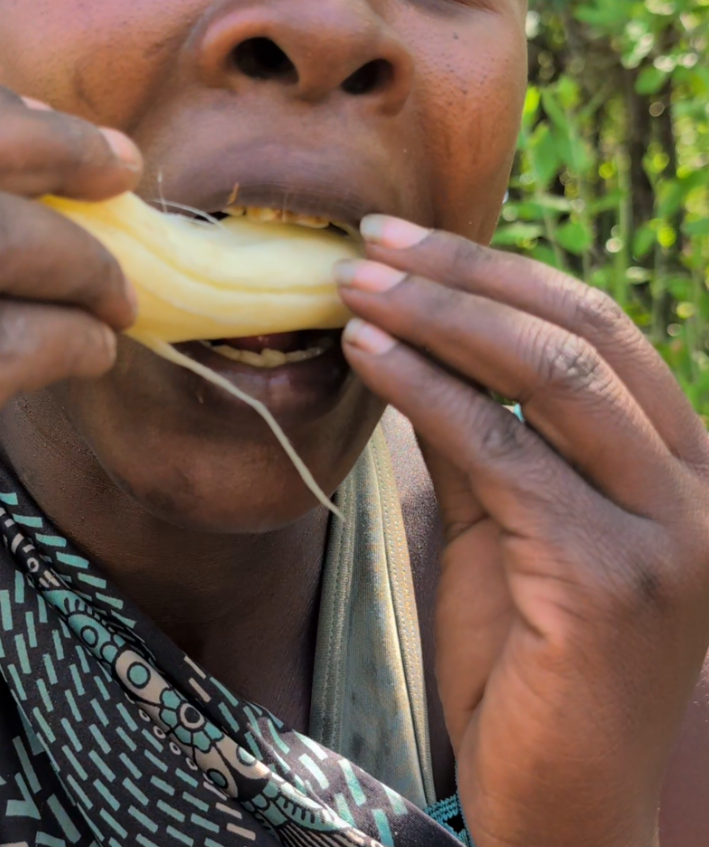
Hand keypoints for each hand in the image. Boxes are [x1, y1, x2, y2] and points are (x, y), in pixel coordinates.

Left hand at [335, 222, 708, 846]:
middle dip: (466, 275)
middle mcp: (693, 490)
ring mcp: (665, 535)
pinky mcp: (610, 581)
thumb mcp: (508, 526)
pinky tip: (367, 356)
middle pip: (579, 334)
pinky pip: (503, 453)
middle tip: (372, 242)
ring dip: (438, 318)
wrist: (562, 809)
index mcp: (679, 465)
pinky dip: (427, 390)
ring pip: (548, 377)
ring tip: (355, 287)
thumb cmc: (531, 666)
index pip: (596, 327)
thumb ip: (484, 438)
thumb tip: (416, 340)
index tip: (409, 239)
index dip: (500, 271)